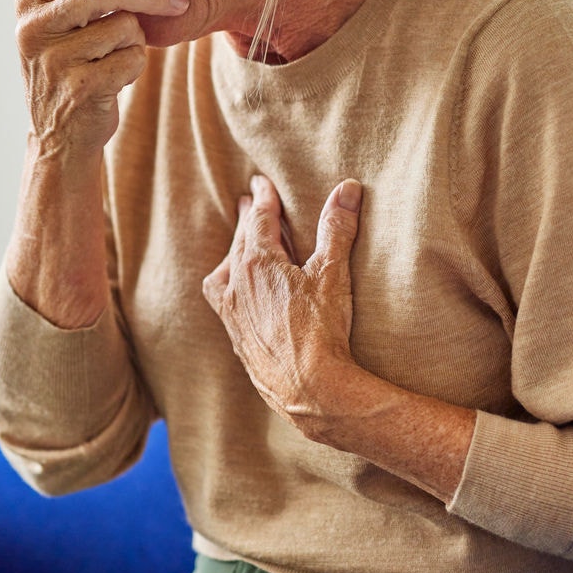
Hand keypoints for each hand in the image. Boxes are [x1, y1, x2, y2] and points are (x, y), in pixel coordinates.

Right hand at [16, 0, 189, 157]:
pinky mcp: (76, 91)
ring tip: (119, 54)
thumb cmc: (71, 64)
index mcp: (28, 0)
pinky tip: (116, 77)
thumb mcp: (58, 14)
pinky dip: (135, 66)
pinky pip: (131, 60)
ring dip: (137, 40)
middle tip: (179, 0)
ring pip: (123, 27)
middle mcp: (31, 28)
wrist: (63, 137)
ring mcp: (50, 61)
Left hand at [202, 173, 364, 431]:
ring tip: (239, 247)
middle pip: (239, 242)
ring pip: (226, 273)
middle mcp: (238, 285)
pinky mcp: (238, 339)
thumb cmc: (321, 329)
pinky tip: (238, 297)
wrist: (309, 389)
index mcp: (257, 263)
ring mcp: (234, 314)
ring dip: (233, 254)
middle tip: (246, 203)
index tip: (261, 183)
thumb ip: (337, 228)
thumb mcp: (333, 273)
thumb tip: (348, 189)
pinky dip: (230, 288)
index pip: (258, 219)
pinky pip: (224, 303)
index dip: (263, 198)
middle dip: (246, 220)